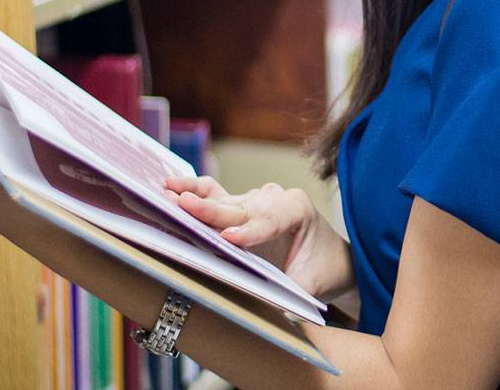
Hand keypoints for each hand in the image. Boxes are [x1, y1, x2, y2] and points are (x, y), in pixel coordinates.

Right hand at [164, 177, 353, 303]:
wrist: (329, 259)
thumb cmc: (322, 270)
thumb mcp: (311, 286)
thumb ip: (290, 296)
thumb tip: (268, 314)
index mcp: (297, 209)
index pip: (270, 221)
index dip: (249, 231)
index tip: (229, 239)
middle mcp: (275, 198)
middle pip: (241, 208)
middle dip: (212, 211)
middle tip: (184, 207)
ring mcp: (256, 198)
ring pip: (224, 201)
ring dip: (196, 201)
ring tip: (169, 197)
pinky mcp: (240, 204)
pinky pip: (216, 194)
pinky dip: (194, 191)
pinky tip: (172, 187)